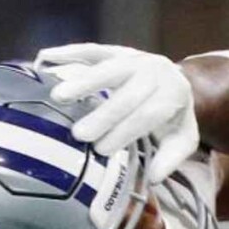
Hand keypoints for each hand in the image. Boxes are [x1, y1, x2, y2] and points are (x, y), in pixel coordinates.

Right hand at [35, 43, 197, 182]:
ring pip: (110, 68)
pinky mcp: (117, 50)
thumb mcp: (182, 139)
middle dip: (104, 114)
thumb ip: (171, 158)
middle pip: (129, 93)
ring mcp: (136, 57)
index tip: (102, 149)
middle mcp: (157, 70)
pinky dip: (70, 53)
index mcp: (175, 93)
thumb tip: (154, 179)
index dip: (126, 131)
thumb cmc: (173, 118)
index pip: (149, 113)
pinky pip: (93, 50)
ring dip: (84, 81)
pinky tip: (47, 57)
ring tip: (59, 96)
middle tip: (79, 134)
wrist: (176, 83)